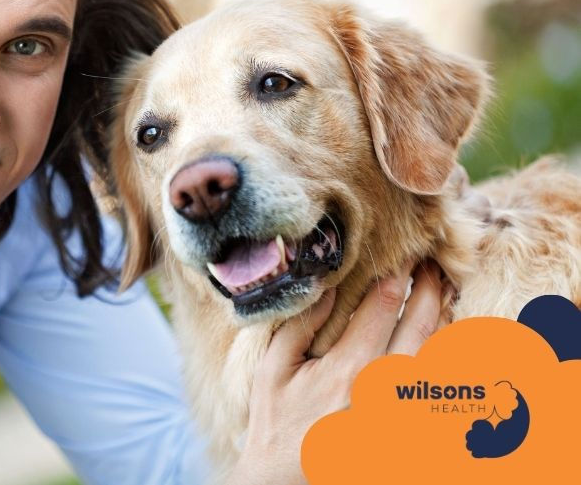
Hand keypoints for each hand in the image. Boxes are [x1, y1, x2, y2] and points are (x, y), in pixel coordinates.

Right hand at [226, 260, 443, 484]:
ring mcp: (401, 412)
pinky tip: (439, 341)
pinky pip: (435, 388)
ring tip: (443, 294)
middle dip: (430, 289)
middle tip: (433, 265)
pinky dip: (443, 360)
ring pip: (437, 355)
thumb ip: (299, 326)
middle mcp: (382, 388)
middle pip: (421, 326)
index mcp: (348, 368)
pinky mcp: (408, 431)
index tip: (404, 254)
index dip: (398, 274)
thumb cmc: (275, 423)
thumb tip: (325, 287)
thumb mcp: (272, 369)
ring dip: (443, 321)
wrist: (286, 482)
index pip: (384, 306)